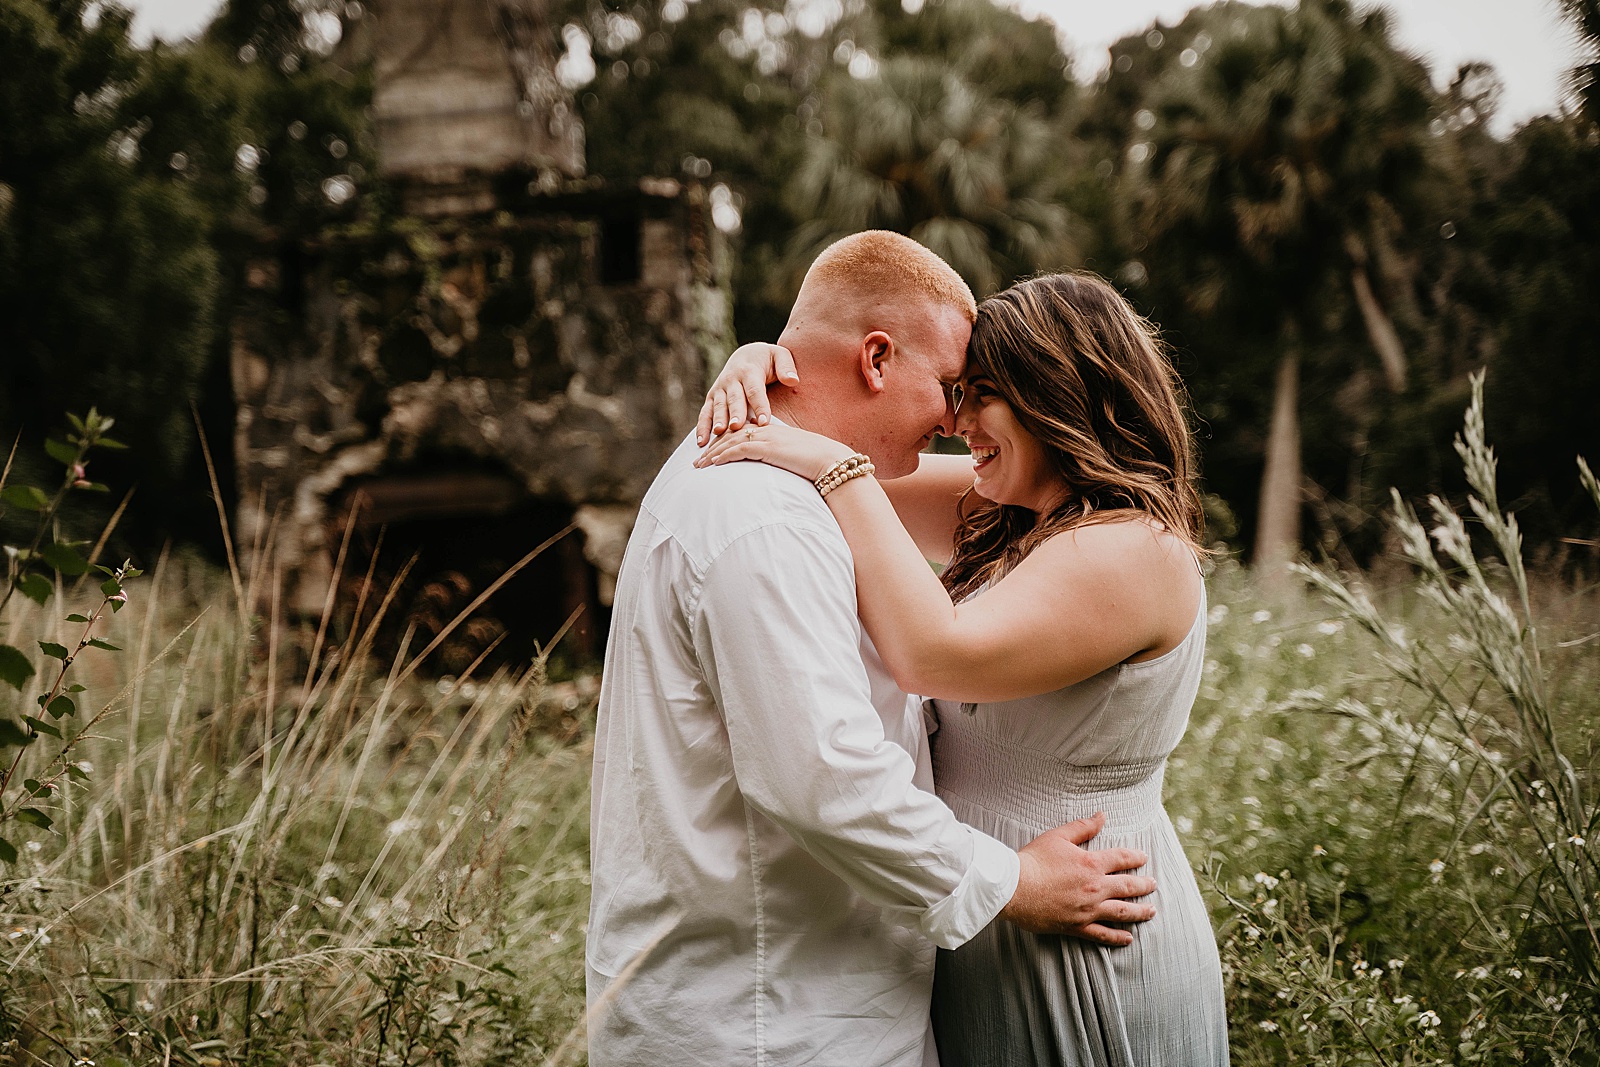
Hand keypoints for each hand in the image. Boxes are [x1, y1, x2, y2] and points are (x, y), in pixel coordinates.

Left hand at [694, 422, 856, 482]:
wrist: (831, 460)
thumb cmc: (817, 462)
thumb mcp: (794, 456)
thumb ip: (781, 457)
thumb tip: (773, 469)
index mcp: (773, 430)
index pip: (742, 432)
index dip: (725, 441)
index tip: (712, 451)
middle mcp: (767, 430)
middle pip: (732, 435)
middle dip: (713, 447)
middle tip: (698, 459)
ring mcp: (767, 438)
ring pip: (732, 442)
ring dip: (713, 453)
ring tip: (699, 465)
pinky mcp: (768, 448)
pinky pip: (740, 450)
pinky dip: (725, 456)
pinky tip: (714, 463)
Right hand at [696, 342, 800, 445]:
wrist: (746, 355)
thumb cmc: (767, 360)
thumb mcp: (779, 356)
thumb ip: (786, 366)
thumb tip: (793, 380)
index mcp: (749, 371)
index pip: (755, 390)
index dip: (759, 406)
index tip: (763, 422)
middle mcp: (731, 380)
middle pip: (734, 399)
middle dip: (735, 413)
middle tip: (737, 427)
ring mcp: (720, 389)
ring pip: (718, 406)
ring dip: (717, 419)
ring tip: (718, 433)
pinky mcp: (712, 398)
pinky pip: (705, 412)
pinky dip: (702, 427)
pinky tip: (702, 443)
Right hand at [999, 812, 1156, 945]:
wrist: (1014, 888)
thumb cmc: (1033, 860)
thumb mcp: (1058, 836)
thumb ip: (1082, 827)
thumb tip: (1101, 815)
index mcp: (1091, 863)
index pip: (1121, 859)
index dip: (1135, 857)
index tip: (1143, 858)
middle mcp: (1095, 888)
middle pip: (1128, 887)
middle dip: (1144, 885)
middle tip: (1153, 884)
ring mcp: (1088, 909)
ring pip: (1122, 912)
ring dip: (1140, 911)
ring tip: (1151, 911)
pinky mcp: (1077, 926)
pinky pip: (1103, 934)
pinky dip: (1117, 937)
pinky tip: (1128, 938)